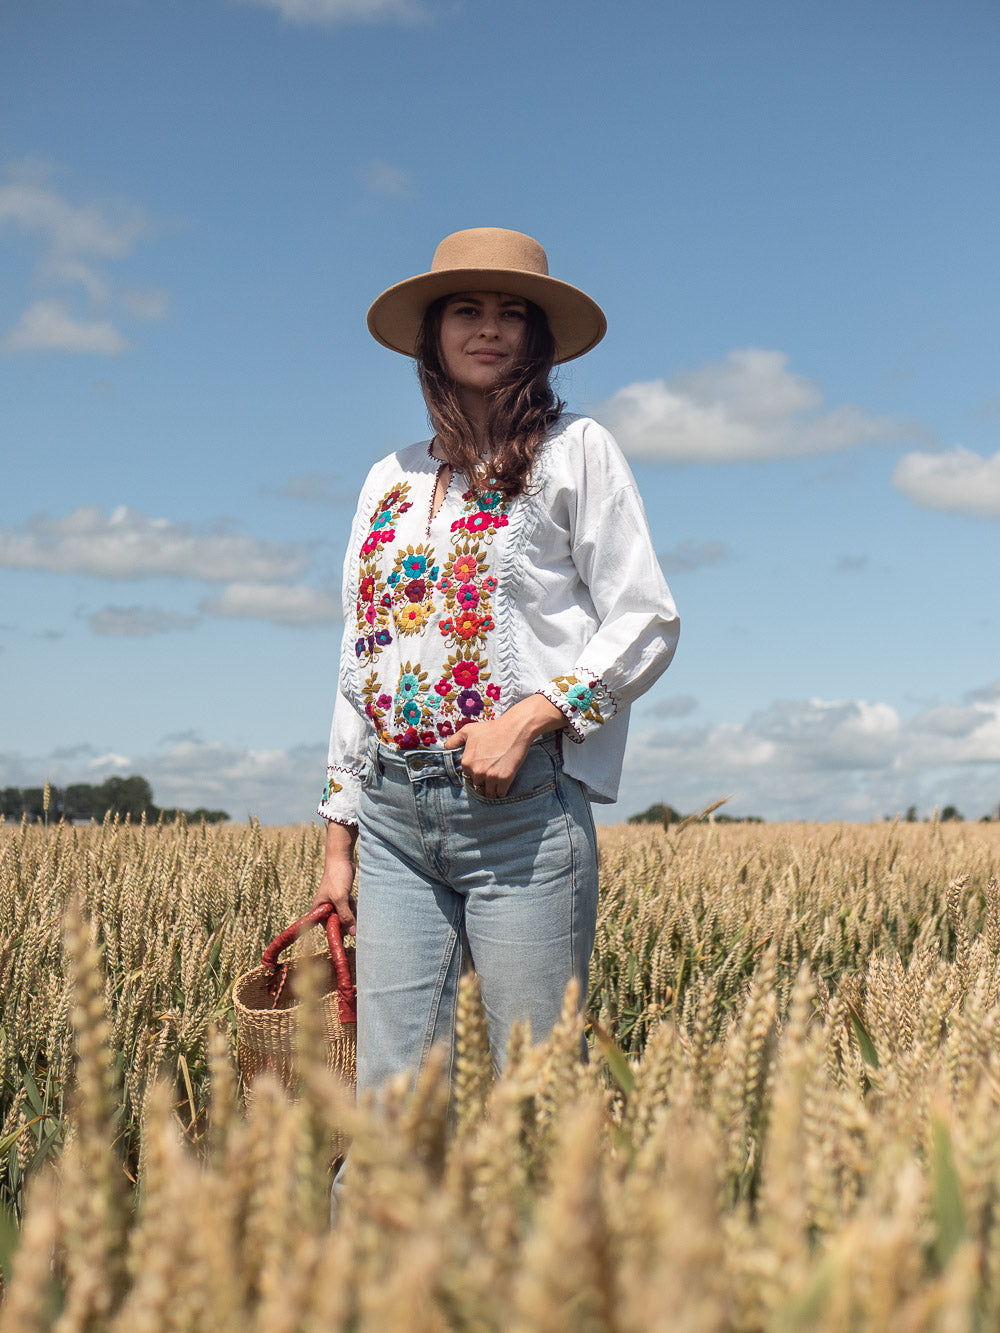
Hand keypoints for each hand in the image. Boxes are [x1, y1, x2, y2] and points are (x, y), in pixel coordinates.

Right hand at [311, 821, 357, 934]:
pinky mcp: (342, 899)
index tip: (349, 928)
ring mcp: (334, 904)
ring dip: (352, 912)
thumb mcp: (340, 898)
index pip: (328, 928)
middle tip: (351, 909)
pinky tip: (353, 899)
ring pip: (346, 917)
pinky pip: (350, 909)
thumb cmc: (337, 877)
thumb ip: (346, 916)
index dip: (338, 931)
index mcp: (318, 910)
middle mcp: (324, 909)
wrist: (341, 859)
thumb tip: (353, 933)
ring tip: (351, 901)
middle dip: (347, 919)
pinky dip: (353, 907)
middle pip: (338, 924)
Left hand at [443, 695, 564, 799]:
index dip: (474, 776)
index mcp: (466, 763)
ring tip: (496, 784)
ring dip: (491, 791)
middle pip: (477, 787)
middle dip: (483, 784)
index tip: (481, 771)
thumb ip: (454, 741)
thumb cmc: (492, 729)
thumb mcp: (468, 730)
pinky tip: (503, 785)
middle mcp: (476, 771)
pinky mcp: (504, 779)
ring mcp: (491, 776)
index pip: (467, 778)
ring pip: (488, 793)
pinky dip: (501, 792)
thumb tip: (445, 748)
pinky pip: (500, 794)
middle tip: (490, 776)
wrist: (515, 729)